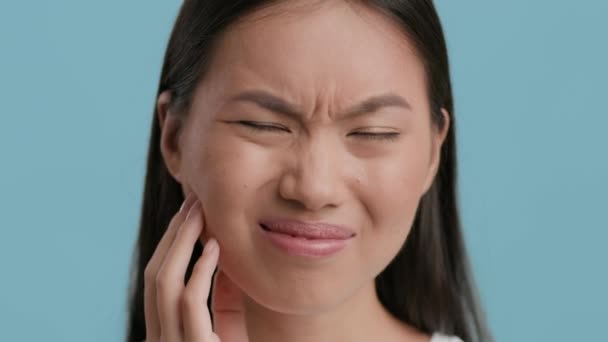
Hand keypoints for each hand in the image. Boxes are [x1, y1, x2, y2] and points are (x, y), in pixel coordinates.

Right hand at [143, 193, 248, 341]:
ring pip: (165, 283)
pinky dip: (200, 270)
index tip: (188, 214)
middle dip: (173, 234)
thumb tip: (222, 259)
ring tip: (200, 214)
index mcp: (164, 333)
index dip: (170, 243)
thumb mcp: (228, 329)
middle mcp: (160, 339)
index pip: (158, 280)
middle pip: (155, 275)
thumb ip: (223, 302)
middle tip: (193, 201)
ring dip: (183, 242)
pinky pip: (191, 302)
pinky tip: (215, 247)